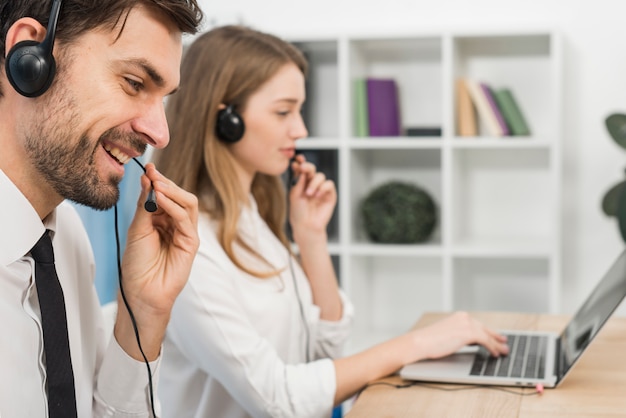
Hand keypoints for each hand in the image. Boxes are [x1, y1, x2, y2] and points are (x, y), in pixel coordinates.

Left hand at [115, 163, 198, 358]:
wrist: (140, 291)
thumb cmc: (136, 264)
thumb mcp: (137, 229)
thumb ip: (145, 206)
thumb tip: (148, 180)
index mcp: (161, 220)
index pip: (164, 195)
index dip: (157, 181)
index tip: (147, 168)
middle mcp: (175, 224)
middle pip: (179, 196)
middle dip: (166, 183)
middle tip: (152, 173)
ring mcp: (185, 233)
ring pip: (187, 203)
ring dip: (172, 191)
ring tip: (157, 184)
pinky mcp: (191, 243)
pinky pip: (186, 219)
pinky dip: (174, 206)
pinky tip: (162, 200)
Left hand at [288, 154, 336, 241]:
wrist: (306, 225)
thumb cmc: (298, 211)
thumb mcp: (294, 194)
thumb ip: (299, 181)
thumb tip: (302, 167)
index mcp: (301, 182)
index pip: (302, 169)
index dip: (300, 162)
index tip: (297, 159)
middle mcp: (311, 183)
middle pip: (312, 169)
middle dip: (308, 166)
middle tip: (303, 167)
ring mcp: (321, 188)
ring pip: (320, 176)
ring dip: (314, 183)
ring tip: (309, 194)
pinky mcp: (330, 194)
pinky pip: (329, 184)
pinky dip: (323, 187)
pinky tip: (317, 196)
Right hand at [410, 312, 508, 360]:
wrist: (421, 342)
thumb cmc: (429, 341)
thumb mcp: (448, 334)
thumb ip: (461, 335)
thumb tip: (472, 342)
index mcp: (459, 316)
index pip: (478, 325)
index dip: (489, 332)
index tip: (496, 337)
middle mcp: (464, 317)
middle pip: (485, 328)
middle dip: (496, 337)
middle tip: (504, 343)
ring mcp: (467, 324)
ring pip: (488, 335)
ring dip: (497, 344)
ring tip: (504, 351)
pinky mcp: (469, 332)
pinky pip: (485, 341)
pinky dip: (492, 348)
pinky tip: (495, 354)